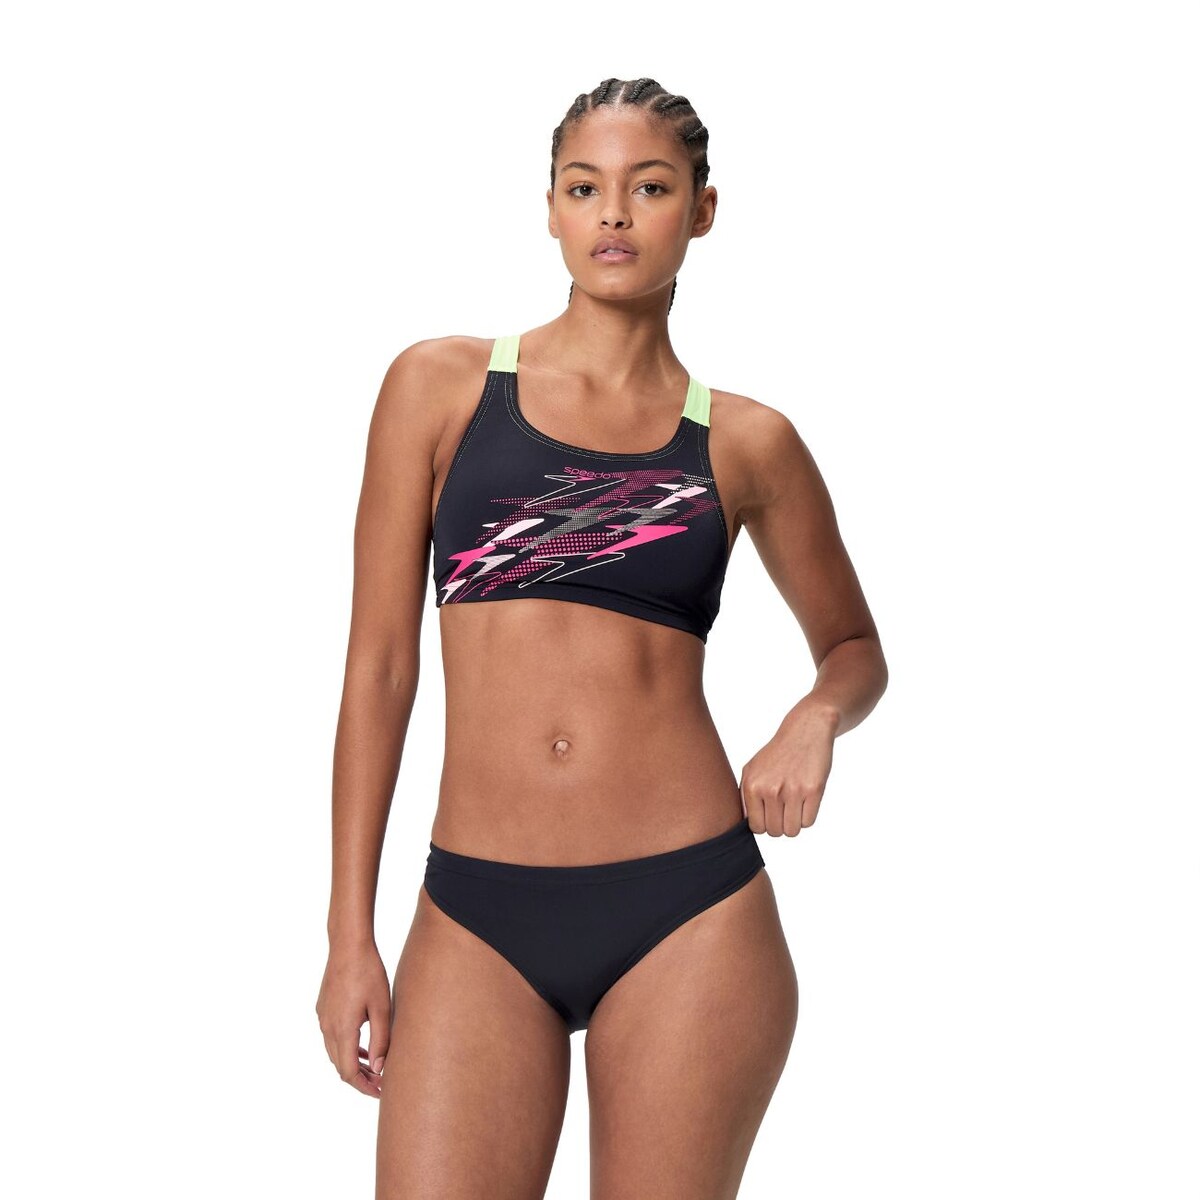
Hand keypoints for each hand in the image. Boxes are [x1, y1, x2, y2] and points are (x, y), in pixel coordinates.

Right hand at [315, 941, 392, 1097]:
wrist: (348, 945)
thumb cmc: (369, 972)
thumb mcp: (382, 1007)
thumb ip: (381, 1040)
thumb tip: (378, 1069)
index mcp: (342, 1030)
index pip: (348, 1072)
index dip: (364, 1086)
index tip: (381, 1091)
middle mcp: (327, 1027)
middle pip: (340, 1066)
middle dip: (360, 1079)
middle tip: (381, 1084)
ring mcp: (323, 1017)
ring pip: (335, 1053)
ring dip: (352, 1063)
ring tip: (374, 1069)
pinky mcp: (323, 1008)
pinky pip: (332, 1038)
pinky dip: (346, 1048)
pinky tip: (363, 1046)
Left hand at [740, 701, 836, 836]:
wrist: (805, 731)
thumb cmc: (777, 754)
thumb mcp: (751, 770)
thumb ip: (744, 797)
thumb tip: (745, 825)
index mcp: (753, 786)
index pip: (756, 827)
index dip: (764, 823)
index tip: (769, 812)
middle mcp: (771, 790)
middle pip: (774, 832)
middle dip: (780, 824)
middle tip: (784, 807)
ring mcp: (792, 791)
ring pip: (792, 831)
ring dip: (794, 823)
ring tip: (794, 805)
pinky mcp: (813, 790)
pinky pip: (808, 822)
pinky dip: (807, 816)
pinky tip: (805, 800)